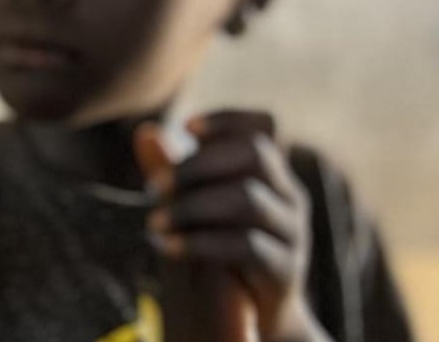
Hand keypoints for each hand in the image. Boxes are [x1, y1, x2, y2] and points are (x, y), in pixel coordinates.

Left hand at [135, 111, 326, 341]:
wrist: (258, 318)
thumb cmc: (224, 256)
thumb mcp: (199, 211)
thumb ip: (178, 173)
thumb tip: (146, 130)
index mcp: (271, 177)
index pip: (262, 128)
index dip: (227, 120)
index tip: (186, 127)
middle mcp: (289, 198)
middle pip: (254, 155)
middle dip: (198, 164)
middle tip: (152, 186)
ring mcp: (292, 233)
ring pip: (247, 199)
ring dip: (191, 206)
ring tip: (152, 223)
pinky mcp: (283, 270)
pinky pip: (245, 246)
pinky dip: (199, 243)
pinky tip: (166, 247)